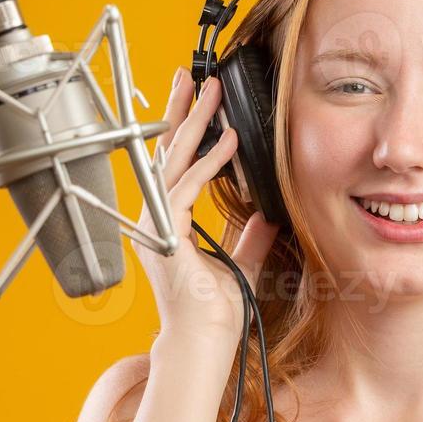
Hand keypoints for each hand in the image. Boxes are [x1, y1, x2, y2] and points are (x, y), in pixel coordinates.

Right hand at [132, 67, 280, 347]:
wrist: (205, 345)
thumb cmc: (217, 315)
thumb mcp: (242, 266)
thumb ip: (249, 238)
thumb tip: (266, 214)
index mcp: (167, 224)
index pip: (173, 167)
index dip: (184, 132)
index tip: (196, 101)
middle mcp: (156, 221)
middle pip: (164, 153)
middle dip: (181, 112)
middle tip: (194, 77)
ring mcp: (156, 226)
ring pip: (172, 162)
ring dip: (195, 126)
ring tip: (213, 95)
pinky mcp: (166, 234)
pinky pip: (186, 188)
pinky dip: (208, 162)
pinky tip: (228, 141)